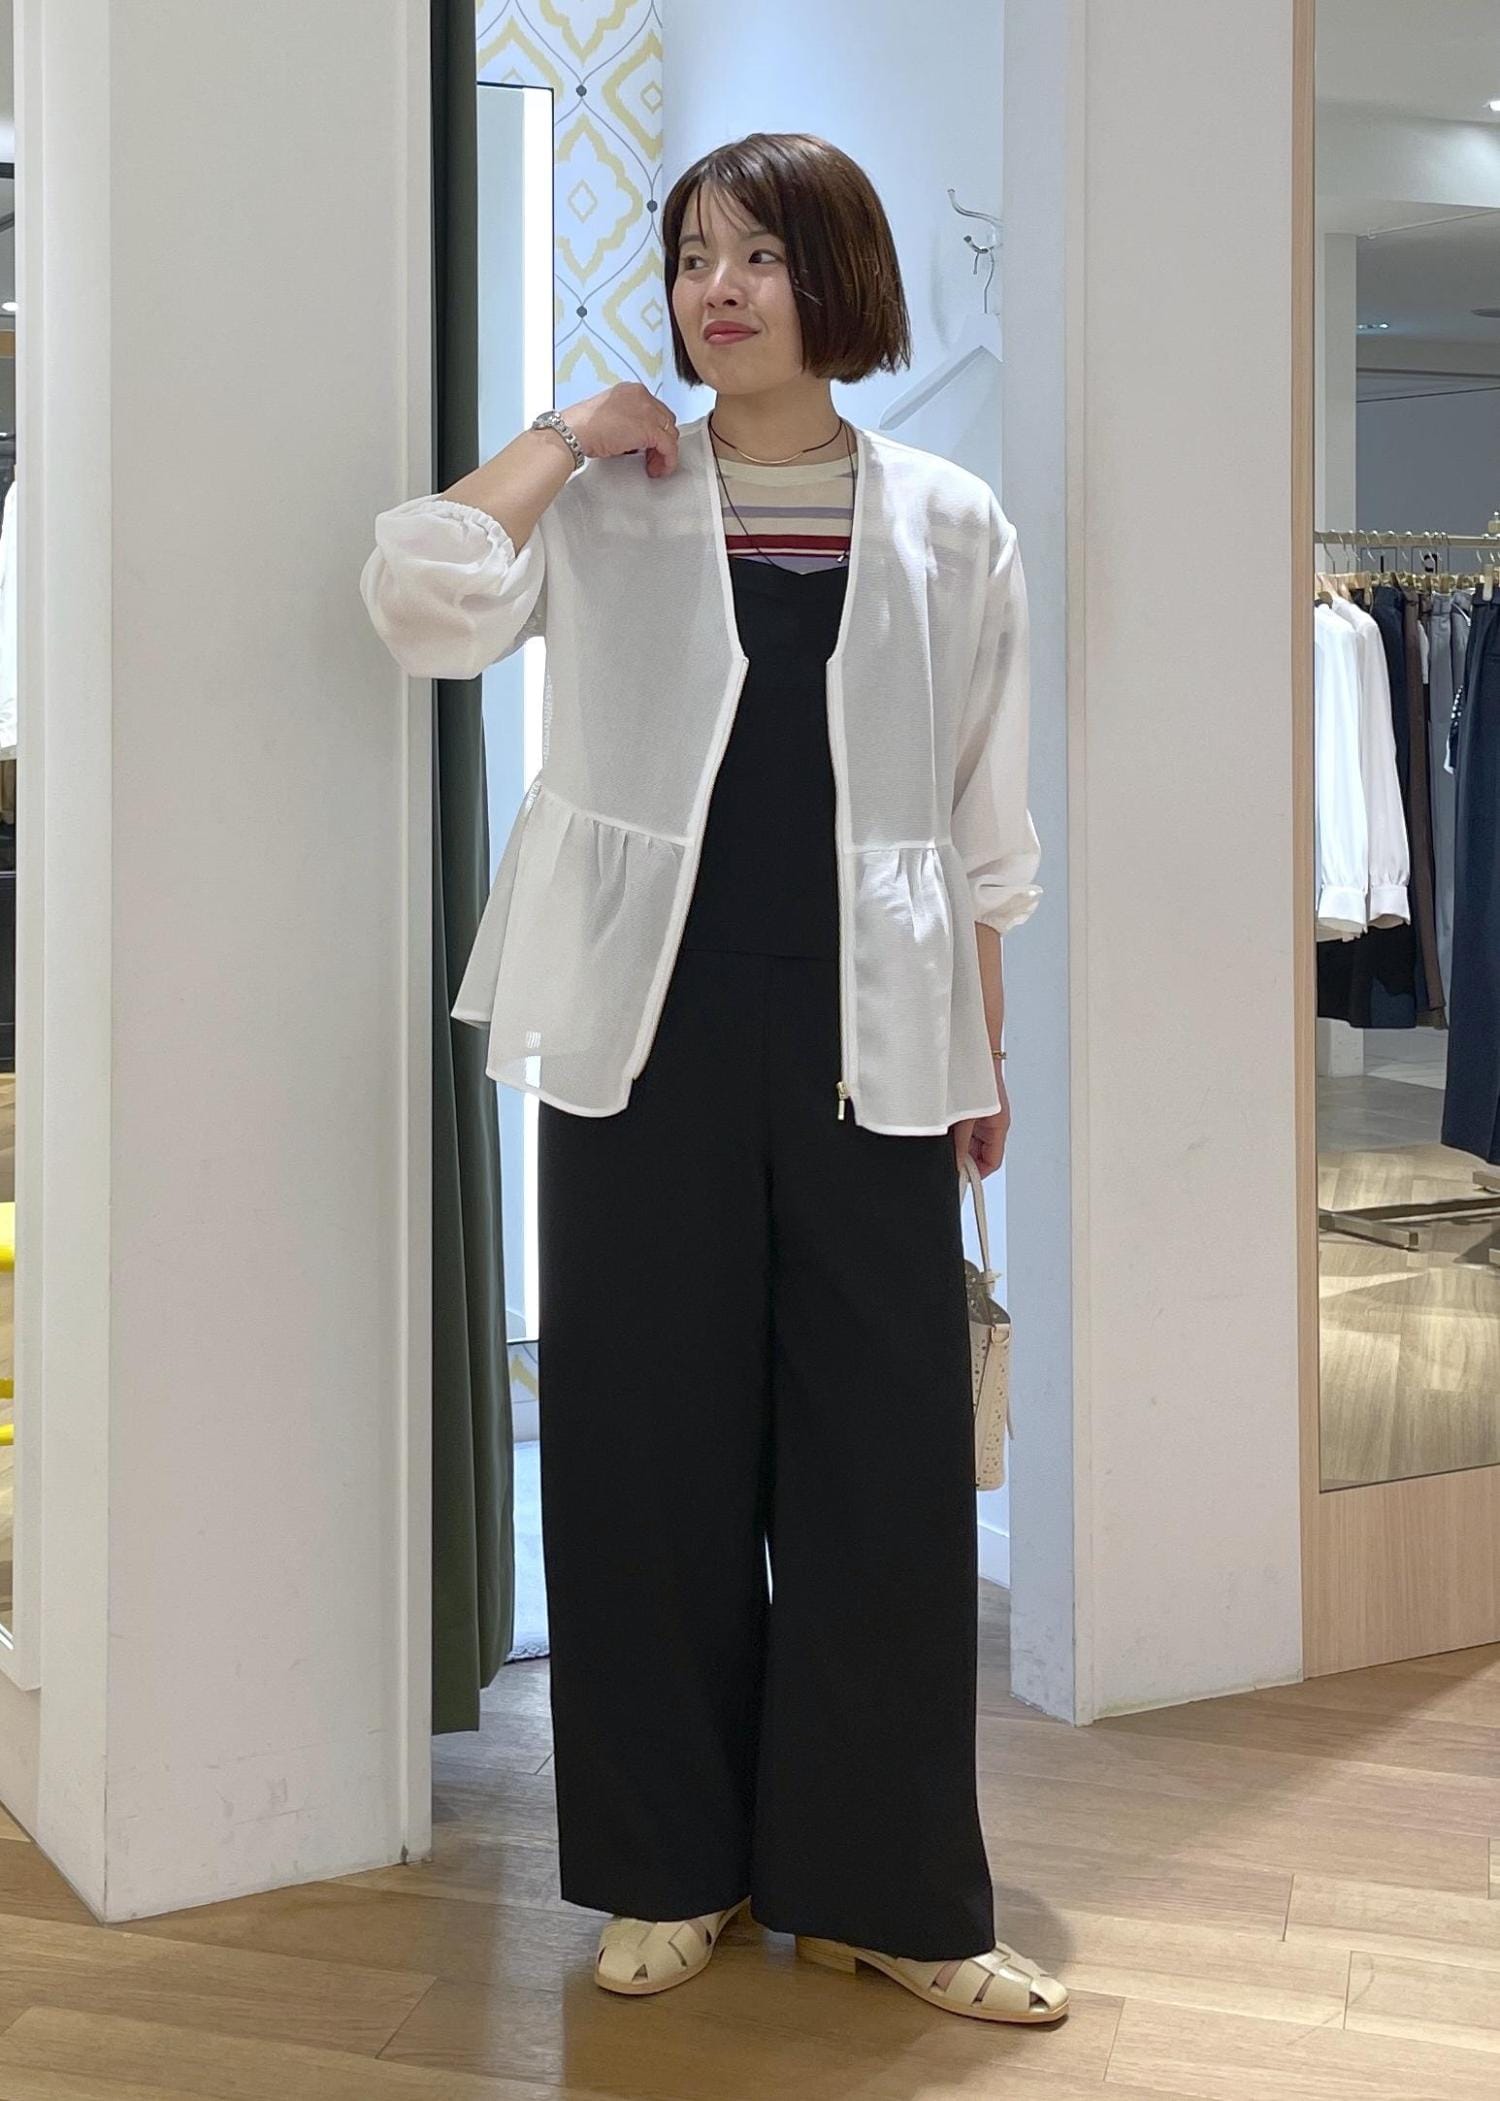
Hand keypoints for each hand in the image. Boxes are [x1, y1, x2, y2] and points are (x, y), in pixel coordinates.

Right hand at [565, 382, 680, 478]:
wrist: (575, 431)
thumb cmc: (583, 427)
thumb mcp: (610, 417)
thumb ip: (627, 422)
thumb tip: (637, 439)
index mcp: (632, 391)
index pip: (655, 410)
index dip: (654, 431)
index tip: (648, 445)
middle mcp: (642, 396)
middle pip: (666, 421)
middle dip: (661, 441)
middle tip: (651, 457)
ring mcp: (647, 411)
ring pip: (670, 433)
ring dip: (664, 452)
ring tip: (652, 465)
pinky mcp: (649, 429)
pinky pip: (669, 447)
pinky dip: (667, 460)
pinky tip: (658, 469)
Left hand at [952, 1072, 1010, 1177]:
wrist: (974, 1053)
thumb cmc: (979, 1077)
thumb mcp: (967, 1117)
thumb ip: (960, 1143)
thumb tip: (955, 1163)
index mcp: (999, 1127)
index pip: (992, 1162)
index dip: (977, 1174)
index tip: (961, 1179)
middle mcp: (993, 1124)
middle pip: (979, 1154)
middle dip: (964, 1158)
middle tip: (948, 1159)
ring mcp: (983, 1117)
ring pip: (970, 1142)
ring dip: (958, 1143)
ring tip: (946, 1137)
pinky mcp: (973, 1109)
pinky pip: (964, 1128)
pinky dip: (954, 1132)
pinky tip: (944, 1126)